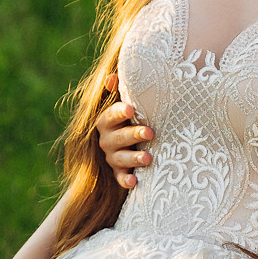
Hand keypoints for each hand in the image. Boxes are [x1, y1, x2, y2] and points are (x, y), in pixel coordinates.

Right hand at [94, 72, 152, 189]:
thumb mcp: (125, 104)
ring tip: (148, 158)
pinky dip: (126, 181)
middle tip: (150, 132)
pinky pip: (121, 178)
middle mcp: (107, 139)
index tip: (131, 109)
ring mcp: (112, 157)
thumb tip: (112, 77)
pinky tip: (135, 182)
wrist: (130, 145)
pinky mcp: (119, 173)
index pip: (110, 115)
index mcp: (107, 120)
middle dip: (133, 134)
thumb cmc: (130, 119)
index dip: (119, 112)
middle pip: (118, 137)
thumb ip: (120, 90)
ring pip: (120, 158)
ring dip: (133, 158)